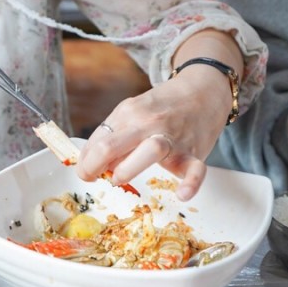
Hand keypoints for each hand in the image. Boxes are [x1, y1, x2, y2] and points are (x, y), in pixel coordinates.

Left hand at [75, 64, 233, 200]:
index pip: (98, 141)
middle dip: (93, 166)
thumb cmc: (162, 107)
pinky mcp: (193, 152)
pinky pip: (195, 169)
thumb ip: (115, 136)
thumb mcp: (133, 112)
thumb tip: (97, 165)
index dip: (85, 162)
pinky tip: (182, 195)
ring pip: (150, 151)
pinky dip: (190, 183)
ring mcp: (172, 138)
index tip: (86, 172)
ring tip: (118, 178)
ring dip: (128, 168)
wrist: (203, 91)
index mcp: (128, 113)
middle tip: (92, 178)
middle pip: (113, 145)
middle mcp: (148, 124)